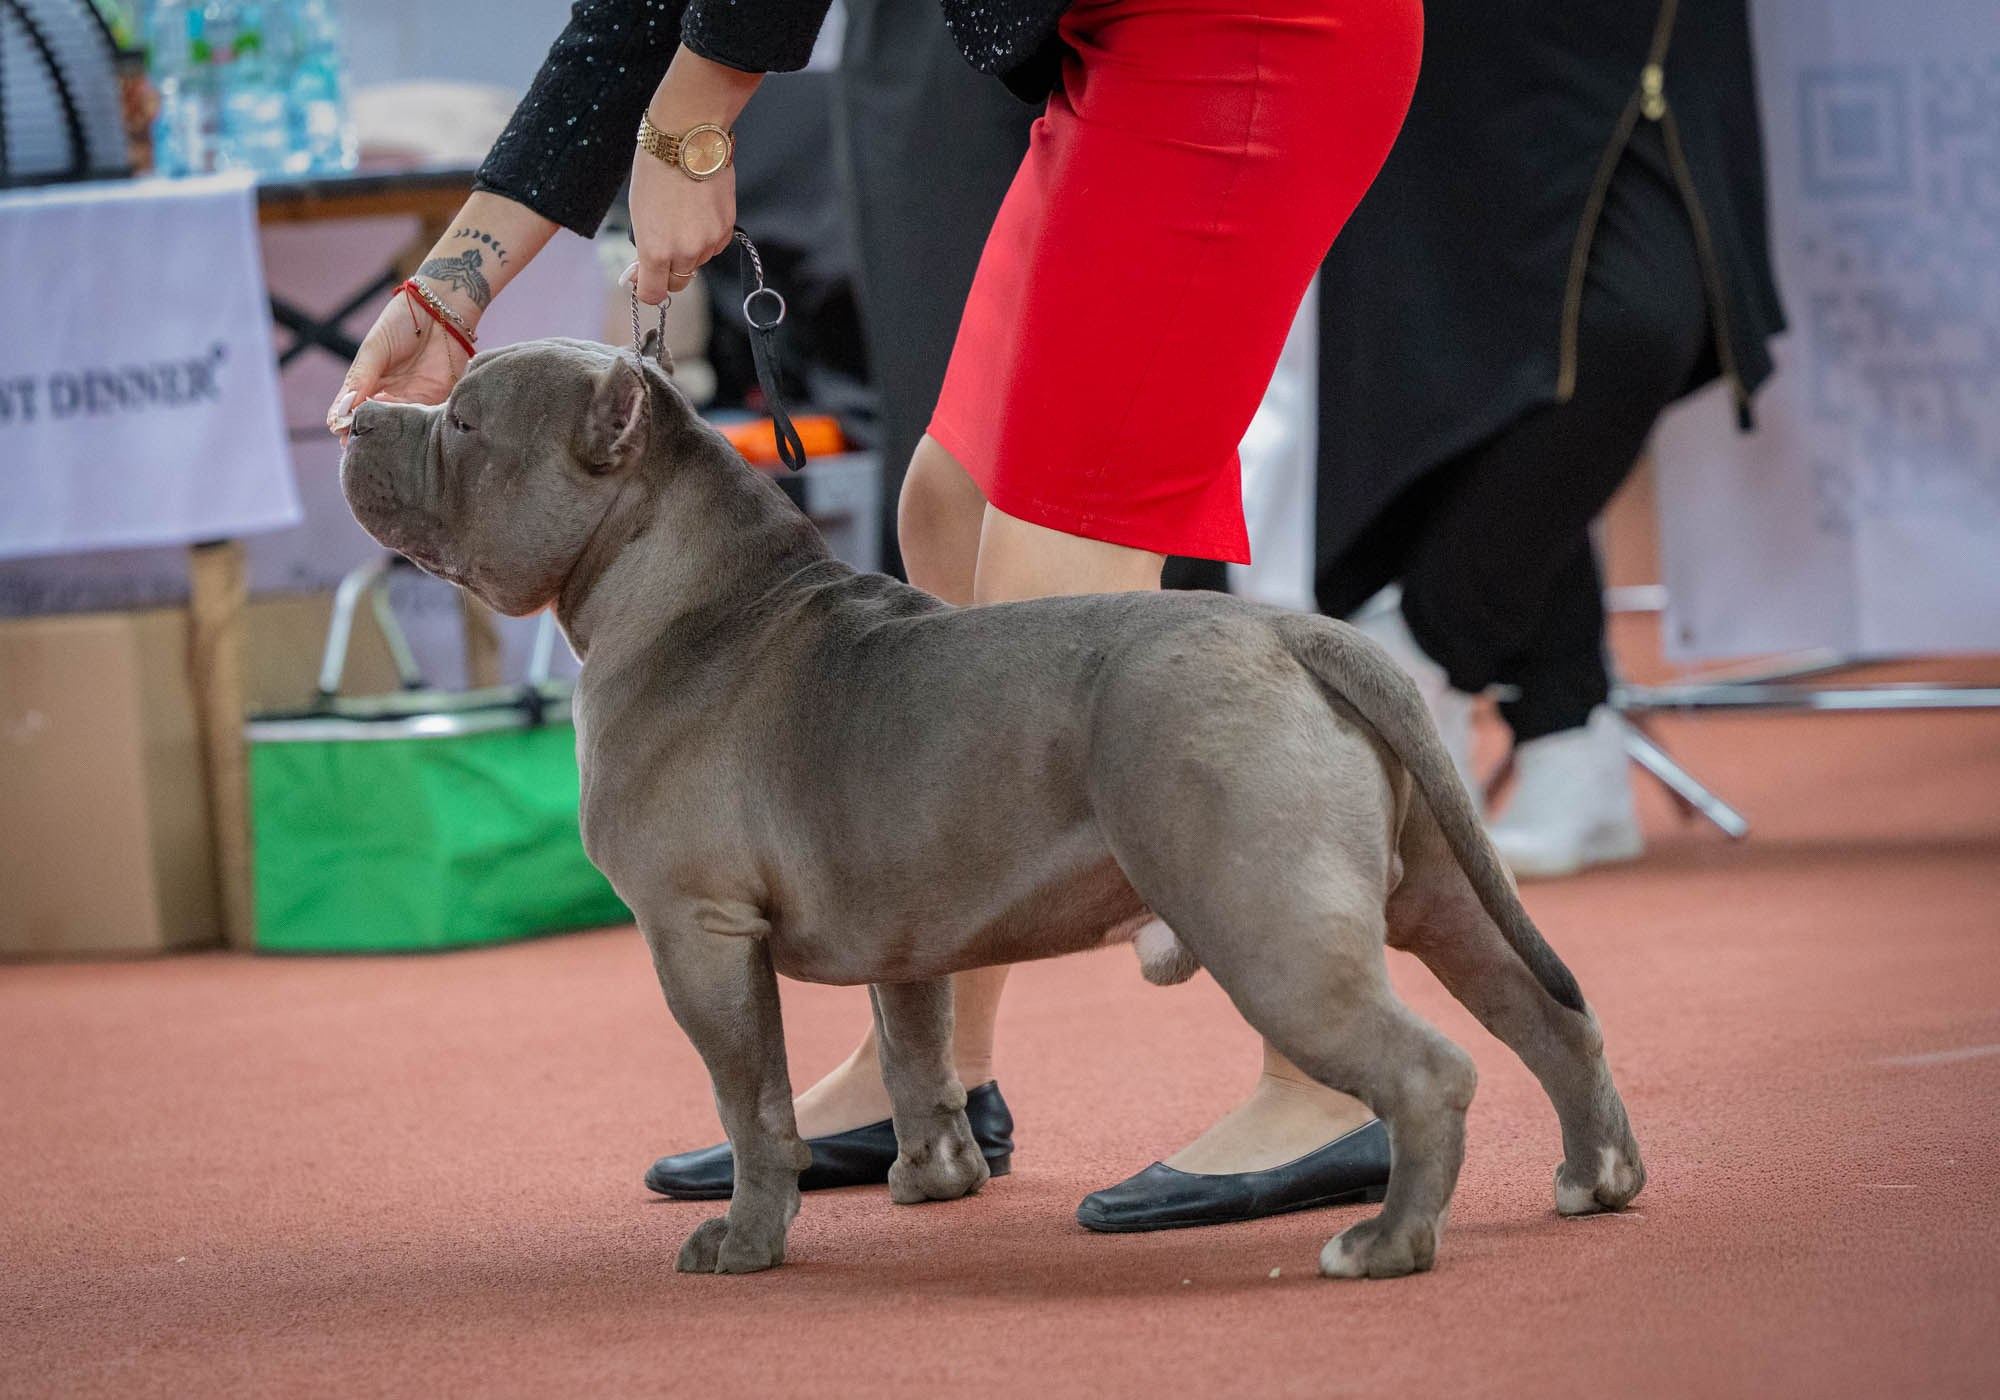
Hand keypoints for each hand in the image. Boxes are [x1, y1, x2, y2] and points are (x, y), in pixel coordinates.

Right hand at [326, 291, 468, 440]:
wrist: (439, 310)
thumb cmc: (401, 324)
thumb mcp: (374, 350)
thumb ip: (359, 379)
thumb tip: (340, 412)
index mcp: (368, 384)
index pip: (351, 411)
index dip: (346, 424)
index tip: (342, 434)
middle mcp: (389, 396)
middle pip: (375, 423)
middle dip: (369, 434)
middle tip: (362, 444)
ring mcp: (414, 400)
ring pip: (399, 425)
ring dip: (391, 431)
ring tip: (382, 433)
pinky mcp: (437, 400)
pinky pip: (426, 420)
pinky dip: (416, 424)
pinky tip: (406, 424)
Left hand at [627, 144, 737, 306]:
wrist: (687, 139)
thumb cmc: (655, 169)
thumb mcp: (638, 213)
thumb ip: (645, 247)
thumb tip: (646, 269)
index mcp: (656, 250)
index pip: (653, 293)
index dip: (646, 289)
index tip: (642, 279)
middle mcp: (685, 252)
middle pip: (678, 282)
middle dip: (668, 273)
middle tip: (662, 249)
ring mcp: (709, 242)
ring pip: (698, 262)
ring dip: (689, 250)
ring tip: (682, 216)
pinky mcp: (727, 229)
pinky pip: (714, 246)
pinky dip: (706, 237)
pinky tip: (698, 211)